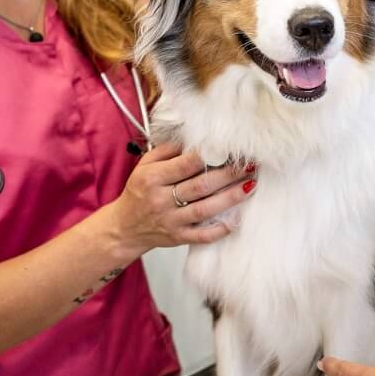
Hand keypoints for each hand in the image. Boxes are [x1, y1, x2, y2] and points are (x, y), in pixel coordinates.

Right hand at [109, 142, 256, 256]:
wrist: (124, 227)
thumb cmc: (139, 192)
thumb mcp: (145, 165)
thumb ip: (167, 150)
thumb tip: (195, 138)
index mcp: (153, 178)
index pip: (185, 164)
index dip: (211, 156)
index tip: (231, 148)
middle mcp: (161, 199)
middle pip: (200, 185)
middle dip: (228, 174)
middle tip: (249, 165)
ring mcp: (170, 220)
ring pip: (205, 209)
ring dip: (230, 198)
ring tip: (250, 185)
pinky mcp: (177, 237)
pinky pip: (201, 236)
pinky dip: (220, 230)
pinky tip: (237, 220)